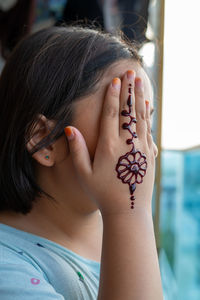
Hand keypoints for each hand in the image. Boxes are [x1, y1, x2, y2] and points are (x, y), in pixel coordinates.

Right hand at [65, 70, 155, 215]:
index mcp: (109, 146)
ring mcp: (141, 149)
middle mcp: (127, 144)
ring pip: (140, 118)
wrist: (128, 210)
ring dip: (139, 98)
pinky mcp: (149, 155)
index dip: (112, 96)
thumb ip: (77, 150)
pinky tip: (147, 106)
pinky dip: (147, 116)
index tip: (114, 81)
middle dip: (128, 90)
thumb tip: (70, 128)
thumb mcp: (84, 173)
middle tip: (130, 72)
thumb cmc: (102, 193)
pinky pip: (148, 130)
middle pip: (128, 111)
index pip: (111, 115)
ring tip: (139, 82)